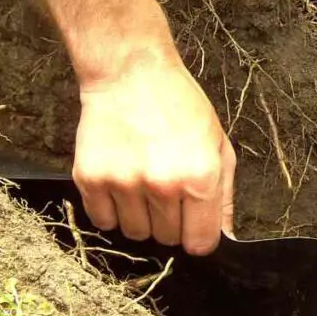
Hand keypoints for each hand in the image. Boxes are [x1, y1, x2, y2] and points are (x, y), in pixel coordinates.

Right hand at [72, 44, 235, 255]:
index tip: (193, 224)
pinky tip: (120, 183)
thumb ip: (224, 194)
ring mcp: (123, 183)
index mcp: (200, 177)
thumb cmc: (179, 104)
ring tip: (142, 182)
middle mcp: (162, 185)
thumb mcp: (218, 143)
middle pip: (167, 240)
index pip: (200, 243)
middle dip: (170, 221)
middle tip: (166, 188)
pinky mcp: (90, 179)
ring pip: (135, 233)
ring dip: (141, 216)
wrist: (130, 72)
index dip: (198, 236)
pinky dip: (111, 210)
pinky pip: (103, 221)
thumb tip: (225, 235)